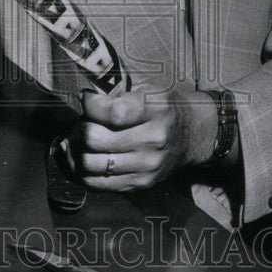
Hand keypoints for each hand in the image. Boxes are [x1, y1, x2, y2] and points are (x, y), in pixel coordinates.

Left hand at [66, 87, 217, 190]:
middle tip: (83, 121)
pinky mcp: (141, 183)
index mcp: (156, 109)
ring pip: (91, 163)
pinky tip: (80, 157)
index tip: (86, 99)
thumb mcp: (149, 89)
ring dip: (77, 150)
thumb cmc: (165, 107)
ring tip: (79, 139)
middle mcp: (153, 139)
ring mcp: (147, 165)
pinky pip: (99, 183)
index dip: (90, 105)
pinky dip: (81, 171)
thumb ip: (118, 92)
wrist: (193, 134)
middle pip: (95, 139)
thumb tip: (83, 99)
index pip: (112, 113)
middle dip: (81, 127)